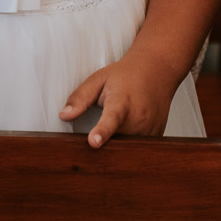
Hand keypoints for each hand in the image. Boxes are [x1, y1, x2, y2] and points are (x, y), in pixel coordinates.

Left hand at [59, 55, 174, 146]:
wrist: (156, 71)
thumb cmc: (126, 76)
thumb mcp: (99, 79)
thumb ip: (80, 98)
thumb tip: (63, 116)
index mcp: (121, 101)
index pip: (111, 118)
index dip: (102, 131)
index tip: (93, 142)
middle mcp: (138, 117)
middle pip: (116, 140)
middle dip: (105, 143)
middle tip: (96, 137)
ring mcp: (150, 129)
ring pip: (127, 148)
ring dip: (117, 144)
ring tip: (117, 128)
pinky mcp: (157, 137)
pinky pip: (138, 149)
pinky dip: (129, 146)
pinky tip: (128, 132)